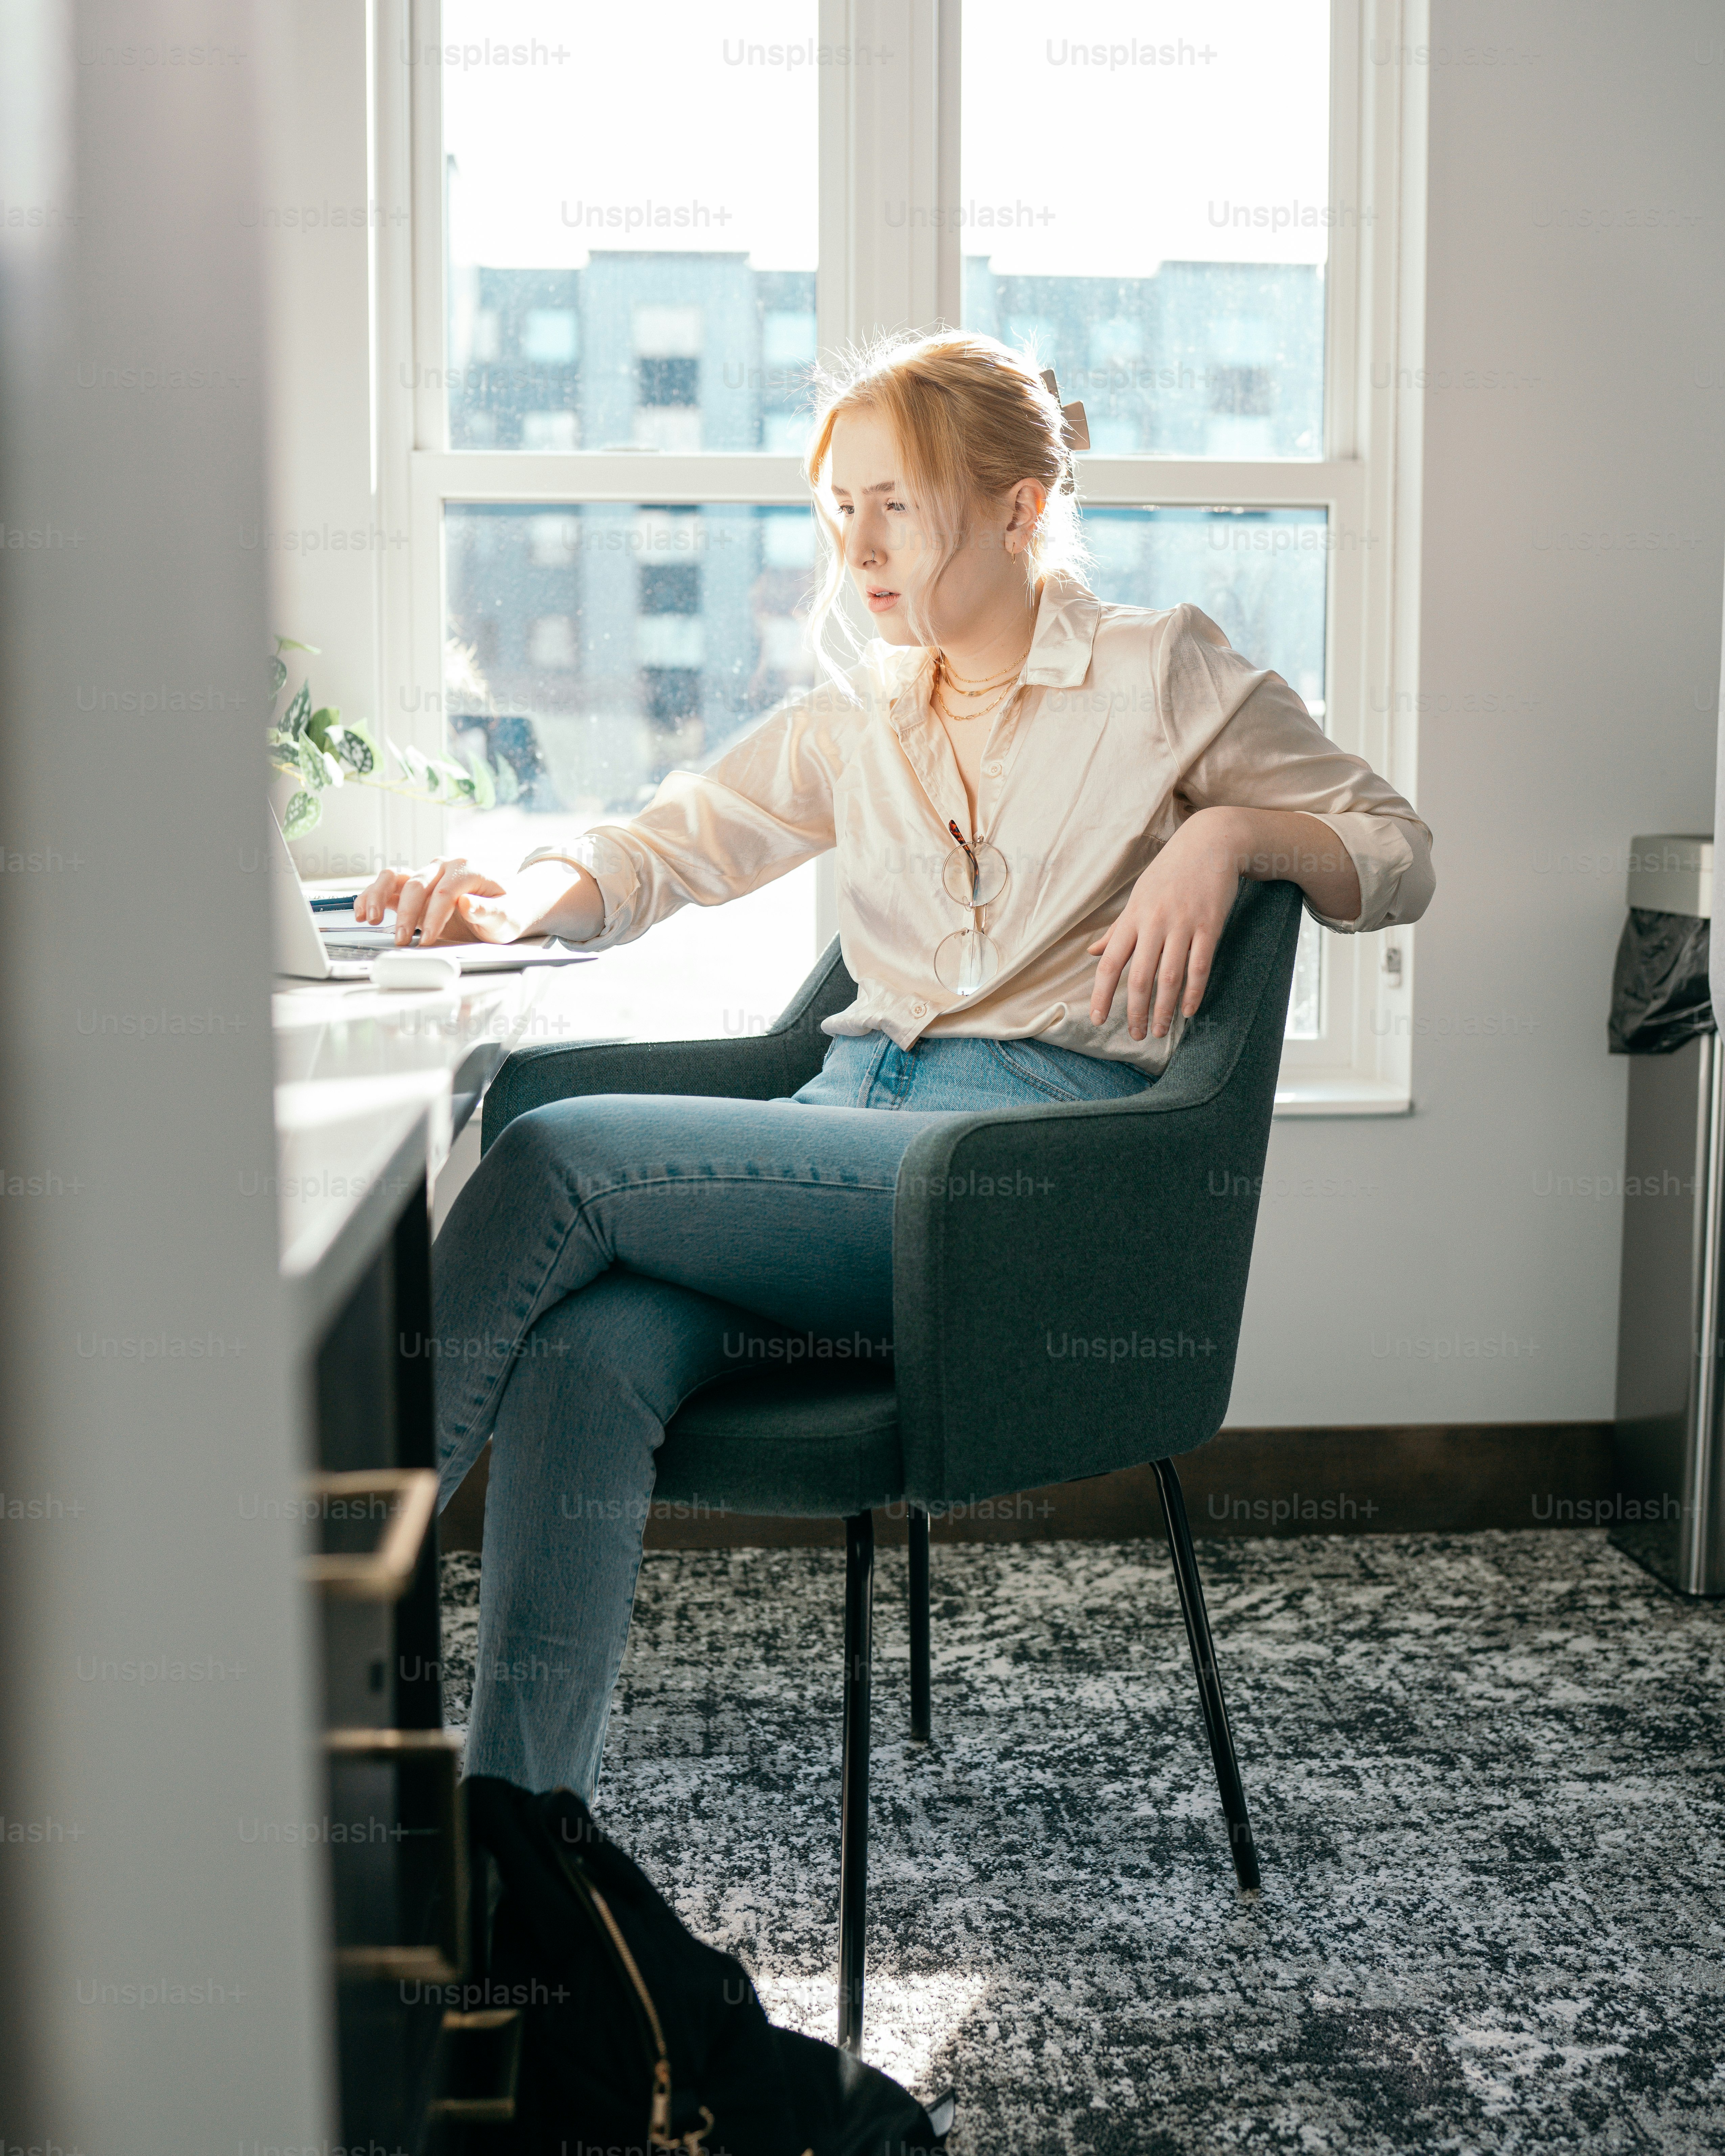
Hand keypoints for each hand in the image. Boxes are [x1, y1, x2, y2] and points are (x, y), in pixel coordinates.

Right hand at [353, 857, 576, 945]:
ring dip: (379, 896)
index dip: (433, 917)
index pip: (444, 892)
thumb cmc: (505, 912)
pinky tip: (363, 912)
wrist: (503, 907)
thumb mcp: (507, 916)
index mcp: (467, 870)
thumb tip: (467, 903)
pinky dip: (371, 895)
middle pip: (416, 884)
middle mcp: (443, 867)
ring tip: (371, 919)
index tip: (427, 939)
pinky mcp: (413, 887)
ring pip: (395, 877)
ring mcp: (426, 875)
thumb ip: (490, 911)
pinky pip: (387, 885)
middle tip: (402, 940)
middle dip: (406, 914)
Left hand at [1088, 809, 1244, 1040]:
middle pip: (1140, 977)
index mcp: (1133, 918)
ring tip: (1159, 1031)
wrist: (1211, 842)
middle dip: (1135, 1012)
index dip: (1101, 994)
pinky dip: (1193, 992)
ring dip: (1163, 1010)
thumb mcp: (1138, 897)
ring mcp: (1183, 924)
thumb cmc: (1170, 872)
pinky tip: (1188, 1011)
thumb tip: (1091, 953)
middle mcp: (1154, 923)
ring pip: (1170, 977)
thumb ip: (1117, 929)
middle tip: (1136, 1035)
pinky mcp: (1210, 925)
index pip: (1110, 963)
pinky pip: (1200, 966)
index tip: (1097, 1020)